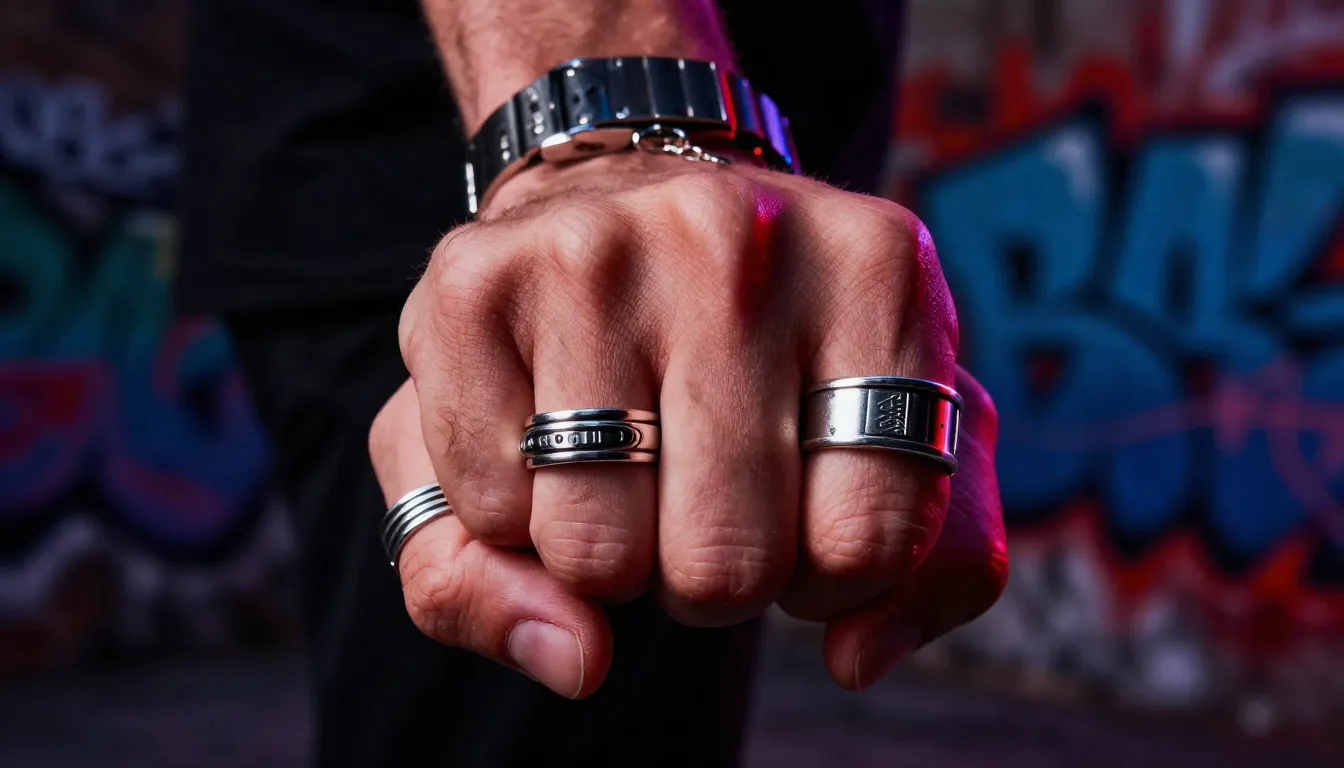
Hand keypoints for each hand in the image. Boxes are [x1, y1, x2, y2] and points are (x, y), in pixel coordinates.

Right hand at [372, 151, 1007, 695]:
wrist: (612, 205)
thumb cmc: (761, 355)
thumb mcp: (885, 442)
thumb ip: (932, 578)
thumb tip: (820, 659)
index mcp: (880, 271)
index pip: (868, 549)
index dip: (823, 576)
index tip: (800, 511)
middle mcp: (734, 236)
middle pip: (726, 565)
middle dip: (707, 574)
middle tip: (697, 493)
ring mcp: (596, 250)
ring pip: (599, 554)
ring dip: (609, 554)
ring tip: (624, 468)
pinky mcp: (473, 280)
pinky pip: (490, 514)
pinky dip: (511, 521)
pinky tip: (541, 439)